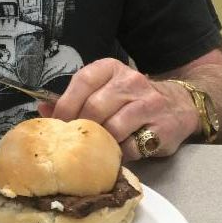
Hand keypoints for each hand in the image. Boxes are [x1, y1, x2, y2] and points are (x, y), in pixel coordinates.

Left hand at [37, 58, 198, 159]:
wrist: (179, 105)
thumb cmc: (131, 99)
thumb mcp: (105, 90)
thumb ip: (76, 98)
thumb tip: (42, 110)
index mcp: (111, 68)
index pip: (83, 80)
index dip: (66, 104)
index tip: (57, 124)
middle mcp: (131, 81)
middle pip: (95, 107)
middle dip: (81, 127)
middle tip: (73, 141)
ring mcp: (149, 103)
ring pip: (113, 127)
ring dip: (100, 142)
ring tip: (94, 148)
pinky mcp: (162, 127)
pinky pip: (131, 146)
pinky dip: (119, 154)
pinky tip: (116, 154)